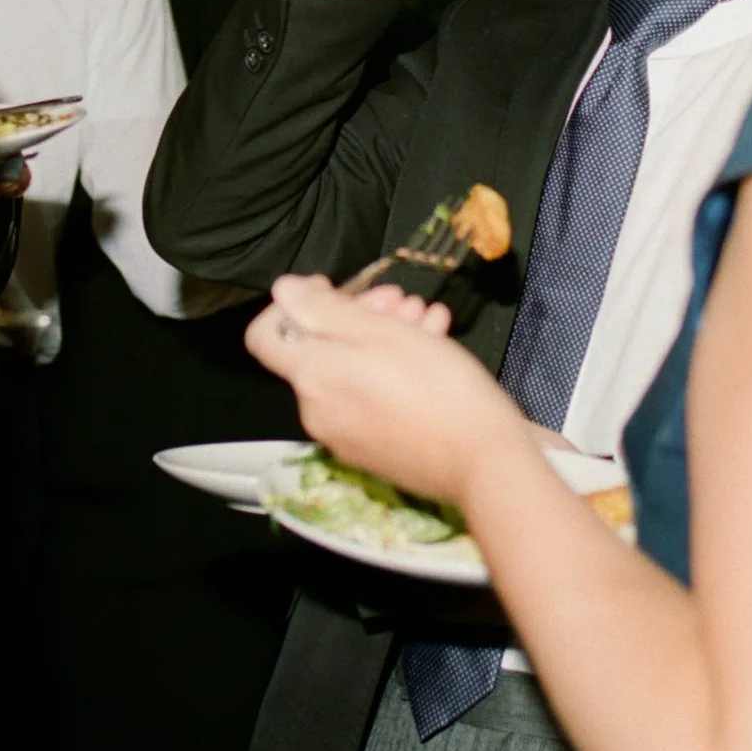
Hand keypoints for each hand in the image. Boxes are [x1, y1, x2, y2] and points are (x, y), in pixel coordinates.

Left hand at [244, 274, 538, 506]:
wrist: (486, 463)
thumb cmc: (437, 389)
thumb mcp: (383, 333)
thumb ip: (325, 310)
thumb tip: (282, 291)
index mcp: (312, 379)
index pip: (265, 336)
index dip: (289, 304)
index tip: (330, 287)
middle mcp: (318, 412)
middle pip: (318, 349)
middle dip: (357, 315)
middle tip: (400, 298)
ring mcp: (346, 435)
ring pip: (352, 370)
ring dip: (385, 336)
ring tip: (427, 318)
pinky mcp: (376, 451)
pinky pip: (372, 398)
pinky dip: (395, 368)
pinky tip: (434, 347)